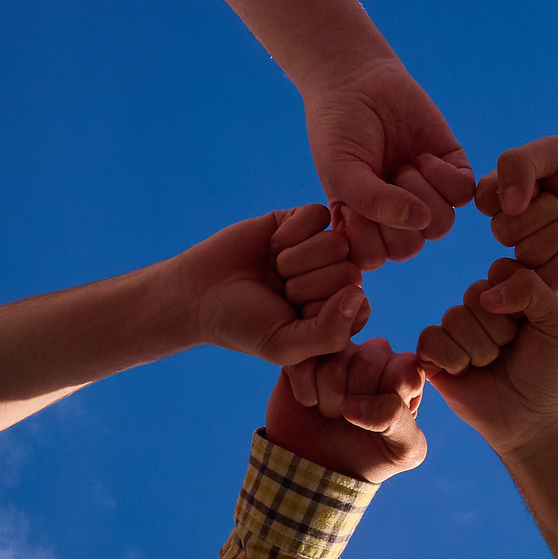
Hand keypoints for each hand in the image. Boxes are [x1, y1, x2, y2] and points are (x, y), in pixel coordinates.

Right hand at [170, 203, 369, 364]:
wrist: (199, 293)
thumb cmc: (243, 324)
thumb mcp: (285, 344)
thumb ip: (329, 333)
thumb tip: (358, 295)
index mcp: (338, 313)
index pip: (358, 304)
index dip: (323, 310)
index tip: (293, 317)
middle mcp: (334, 279)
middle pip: (349, 271)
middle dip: (306, 285)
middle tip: (279, 291)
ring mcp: (319, 248)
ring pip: (336, 241)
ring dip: (296, 259)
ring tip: (275, 269)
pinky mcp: (300, 220)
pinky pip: (318, 214)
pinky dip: (291, 232)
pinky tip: (272, 245)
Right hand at [264, 338, 428, 483]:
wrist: (322, 467)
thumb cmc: (369, 456)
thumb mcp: (403, 450)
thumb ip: (399, 421)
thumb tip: (357, 405)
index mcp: (406, 372)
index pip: (404, 371)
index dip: (385, 404)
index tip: (379, 424)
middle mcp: (376, 354)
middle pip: (367, 362)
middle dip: (354, 404)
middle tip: (349, 419)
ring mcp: (340, 351)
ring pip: (334, 363)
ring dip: (328, 401)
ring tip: (330, 412)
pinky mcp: (307, 354)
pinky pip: (303, 363)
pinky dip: (304, 393)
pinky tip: (310, 402)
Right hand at [305, 56, 476, 268]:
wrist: (358, 82)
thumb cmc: (338, 131)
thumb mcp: (342, 170)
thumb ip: (371, 202)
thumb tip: (421, 221)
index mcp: (364, 229)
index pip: (375, 257)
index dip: (365, 232)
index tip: (349, 198)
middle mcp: (398, 220)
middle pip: (411, 247)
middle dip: (396, 212)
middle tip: (380, 176)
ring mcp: (427, 198)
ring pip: (442, 225)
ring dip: (420, 192)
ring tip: (401, 166)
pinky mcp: (452, 172)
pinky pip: (463, 194)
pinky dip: (443, 175)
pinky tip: (423, 156)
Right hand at [417, 261, 557, 457]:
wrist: (532, 418)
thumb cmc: (549, 370)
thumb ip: (533, 289)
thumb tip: (487, 294)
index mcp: (510, 293)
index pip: (500, 270)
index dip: (517, 299)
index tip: (531, 325)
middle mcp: (480, 308)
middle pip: (475, 293)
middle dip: (499, 329)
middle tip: (511, 350)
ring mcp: (456, 331)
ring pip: (454, 318)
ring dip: (480, 350)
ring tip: (492, 365)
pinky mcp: (433, 355)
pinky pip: (431, 339)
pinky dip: (453, 359)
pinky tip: (467, 373)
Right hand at [476, 136, 557, 292]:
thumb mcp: (556, 150)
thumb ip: (518, 164)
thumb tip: (506, 207)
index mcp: (510, 194)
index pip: (484, 201)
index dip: (511, 194)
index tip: (542, 183)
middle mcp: (518, 227)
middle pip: (503, 231)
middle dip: (543, 214)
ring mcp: (537, 256)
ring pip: (526, 257)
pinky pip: (546, 284)